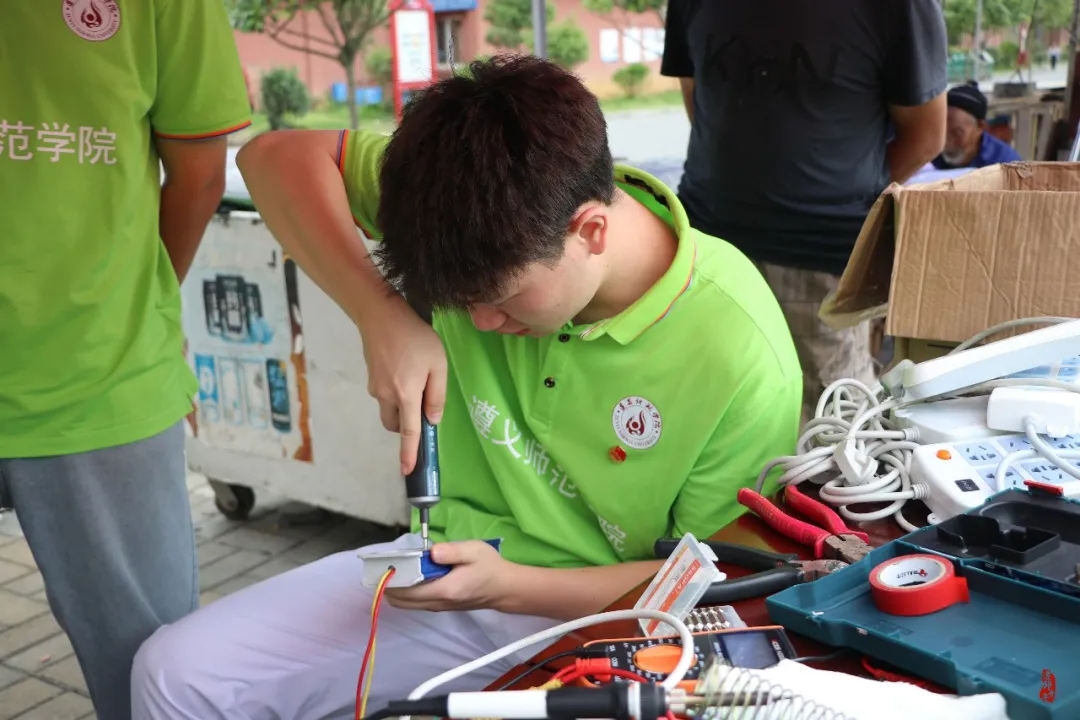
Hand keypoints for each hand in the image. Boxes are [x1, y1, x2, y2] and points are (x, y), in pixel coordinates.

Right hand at [357, 295, 446, 473]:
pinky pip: (385, 394)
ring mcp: (375, 387)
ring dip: (402, 406)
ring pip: (389, 408)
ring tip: (417, 377)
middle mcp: (386, 396)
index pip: (409, 432)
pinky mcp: (371, 377)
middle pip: (395, 424)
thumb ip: (437, 394)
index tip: (408, 471)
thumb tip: (433, 419)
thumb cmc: (415, 337)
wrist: (380, 314)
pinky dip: (395, 392)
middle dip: (406, 426)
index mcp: (406, 395)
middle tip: (422, 408)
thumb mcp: (438, 364)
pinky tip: (405, 368)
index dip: (409, 453)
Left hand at [384, 541, 514, 612]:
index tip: (385, 564)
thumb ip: (452, 551)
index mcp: (444, 590)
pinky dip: (407, 592)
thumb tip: (431, 551)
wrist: (504, 588)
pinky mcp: (440, 606)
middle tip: (387, 565)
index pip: (407, 591)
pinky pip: (416, 602)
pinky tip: (410, 575)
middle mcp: (437, 603)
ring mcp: (438, 607)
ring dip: (397, 589)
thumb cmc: (489, 567)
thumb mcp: (474, 551)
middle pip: (401, 601)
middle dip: (389, 585)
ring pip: (407, 604)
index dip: (392, 580)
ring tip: (396, 568)